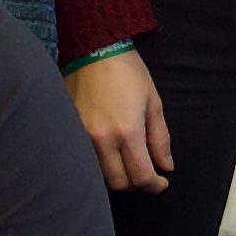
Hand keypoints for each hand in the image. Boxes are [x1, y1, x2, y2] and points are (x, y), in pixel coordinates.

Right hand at [67, 50, 173, 195]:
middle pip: (119, 182)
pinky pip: (85, 160)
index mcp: (127, 131)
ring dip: (117, 175)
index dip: (154, 186)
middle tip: (147, 173)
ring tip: (129, 163)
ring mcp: (81, 137)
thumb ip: (160, 139)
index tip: (162, 182)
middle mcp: (101, 139)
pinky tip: (110, 155)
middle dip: (137, 184)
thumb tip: (166, 167)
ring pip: (99, 175)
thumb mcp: (153, 103)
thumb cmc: (128, 73)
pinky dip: (100, 165)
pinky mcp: (69, 131)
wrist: (94, 49)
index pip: (141, 176)